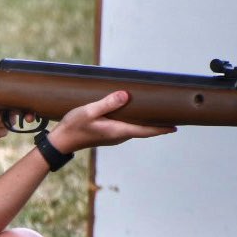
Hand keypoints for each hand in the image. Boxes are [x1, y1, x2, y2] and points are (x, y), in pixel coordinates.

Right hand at [48, 90, 174, 154]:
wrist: (62, 141)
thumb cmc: (74, 126)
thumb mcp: (89, 112)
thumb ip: (107, 103)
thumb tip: (126, 95)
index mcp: (117, 131)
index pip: (144, 131)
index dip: (160, 129)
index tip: (175, 127)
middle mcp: (118, 135)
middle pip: (143, 130)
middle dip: (158, 124)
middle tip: (172, 114)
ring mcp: (114, 136)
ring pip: (136, 128)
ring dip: (147, 122)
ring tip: (159, 112)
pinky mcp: (109, 133)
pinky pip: (128, 127)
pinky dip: (137, 121)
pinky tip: (138, 113)